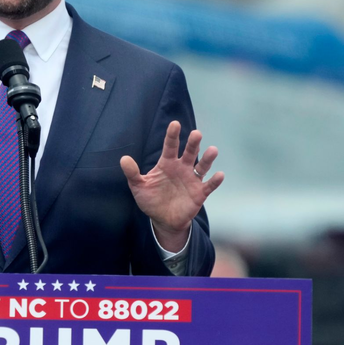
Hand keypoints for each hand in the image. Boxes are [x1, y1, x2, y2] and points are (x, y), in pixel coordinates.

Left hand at [120, 120, 223, 251]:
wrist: (163, 220)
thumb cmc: (151, 200)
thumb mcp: (138, 187)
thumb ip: (132, 173)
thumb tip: (123, 159)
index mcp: (167, 164)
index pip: (170, 146)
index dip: (172, 135)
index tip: (175, 124)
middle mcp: (181, 168)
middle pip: (188, 153)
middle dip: (193, 143)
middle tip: (196, 133)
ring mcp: (192, 179)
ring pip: (201, 166)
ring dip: (207, 158)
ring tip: (212, 150)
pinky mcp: (199, 193)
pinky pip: (209, 185)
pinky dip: (214, 181)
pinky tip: (220, 175)